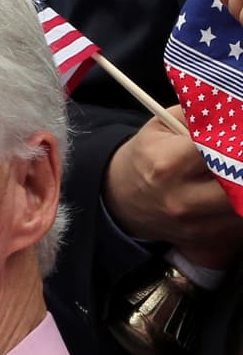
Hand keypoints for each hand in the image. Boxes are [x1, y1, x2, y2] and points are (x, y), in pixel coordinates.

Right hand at [103, 115, 242, 267]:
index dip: (237, 140)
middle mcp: (181, 200)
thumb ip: (201, 117)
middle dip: (241, 167)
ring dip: (242, 187)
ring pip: (242, 206)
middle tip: (238, 158)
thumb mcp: (163, 125)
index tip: (237, 137)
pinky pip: (238, 224)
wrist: (123, 198)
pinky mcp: (203, 240)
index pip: (222, 149)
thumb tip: (236, 115)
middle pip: (240, 184)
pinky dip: (239, 206)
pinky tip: (230, 192)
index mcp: (168, 165)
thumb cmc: (148, 156)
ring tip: (233, 173)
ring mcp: (193, 225)